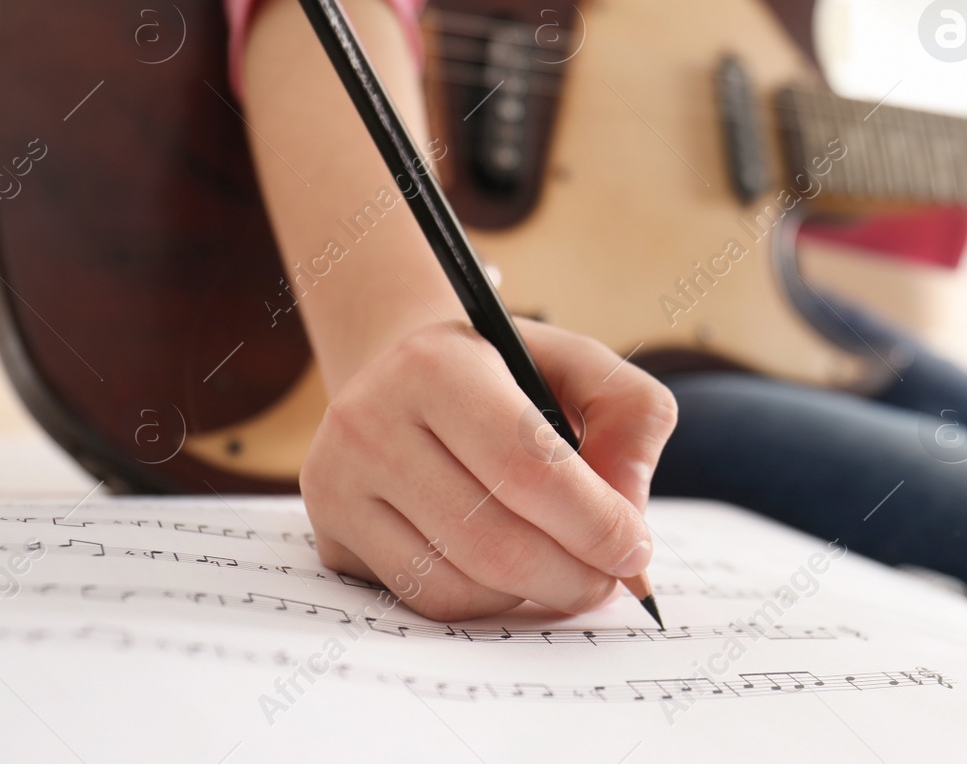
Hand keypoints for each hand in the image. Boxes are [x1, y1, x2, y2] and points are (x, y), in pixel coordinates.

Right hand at [299, 318, 676, 621]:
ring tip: (569, 571)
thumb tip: (629, 514)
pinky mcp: (331, 535)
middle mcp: (371, 421)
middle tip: (611, 579)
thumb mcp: (580, 365)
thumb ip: (631, 419)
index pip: (528, 467)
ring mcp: (339, 483)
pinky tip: (511, 571)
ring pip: (461, 582)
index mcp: (437, 366)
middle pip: (495, 539)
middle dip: (574, 574)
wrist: (402, 370)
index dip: (595, 521)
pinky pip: (427, 599)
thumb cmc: (506, 373)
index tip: (636, 549)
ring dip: (535, 594)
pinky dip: (488, 601)